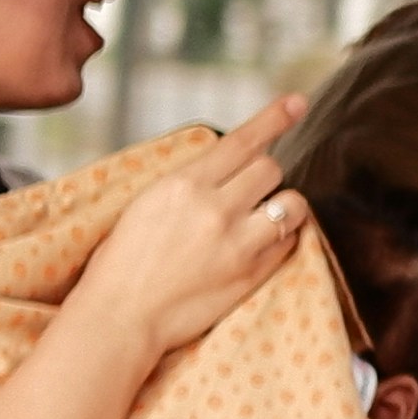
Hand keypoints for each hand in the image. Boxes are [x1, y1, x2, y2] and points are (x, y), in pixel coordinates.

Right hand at [80, 98, 307, 356]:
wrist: (120, 316)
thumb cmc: (123, 261)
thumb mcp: (146, 204)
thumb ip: (190, 184)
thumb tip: (226, 165)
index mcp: (183, 184)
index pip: (241, 142)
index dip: (273, 118)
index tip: (297, 102)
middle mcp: (215, 208)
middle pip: (270, 168)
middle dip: (263, 177)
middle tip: (246, 195)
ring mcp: (238, 242)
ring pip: (292, 203)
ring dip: (282, 206)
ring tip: (261, 219)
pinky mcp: (252, 273)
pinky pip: (290, 242)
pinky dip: (281, 239)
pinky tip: (259, 247)